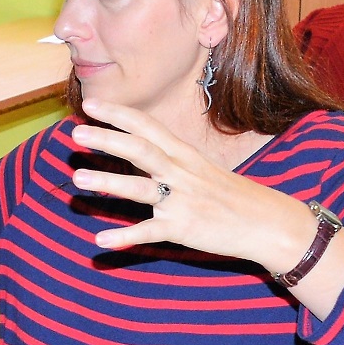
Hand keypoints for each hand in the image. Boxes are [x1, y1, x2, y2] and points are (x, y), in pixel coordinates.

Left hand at [69, 99, 318, 271]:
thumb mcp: (201, 168)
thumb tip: (135, 150)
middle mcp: (181, 173)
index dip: (118, 114)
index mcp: (184, 155)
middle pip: (140, 150)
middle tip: (76, 132)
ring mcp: (181, 201)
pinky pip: (149, 232)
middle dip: (107, 139)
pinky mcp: (183, 228)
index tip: (90, 104)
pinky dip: (125, 237)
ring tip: (77, 179)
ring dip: (108, 182)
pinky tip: (100, 240)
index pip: (147, 127)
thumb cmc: (230, 195)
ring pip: (140, 188)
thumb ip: (168, 159)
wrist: (267, 223)